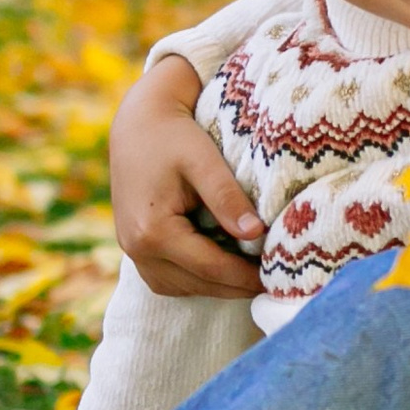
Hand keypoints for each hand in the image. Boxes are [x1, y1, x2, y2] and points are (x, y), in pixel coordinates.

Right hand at [108, 55, 264, 298]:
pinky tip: (222, 265)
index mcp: (152, 231)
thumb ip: (227, 197)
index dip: (246, 277)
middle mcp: (136, 248)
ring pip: (183, 286)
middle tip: (273, 280)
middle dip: (236, 286)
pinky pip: (169, 278)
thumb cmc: (174, 136)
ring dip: (217, 285)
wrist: (139, 123)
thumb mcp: (204, 161)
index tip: (277, 277)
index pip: (210, 268)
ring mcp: (132, 252)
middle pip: (197, 283)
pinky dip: (197, 278)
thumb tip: (256, 234)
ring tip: (251, 274)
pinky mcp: (136, 249)